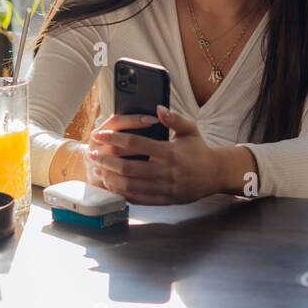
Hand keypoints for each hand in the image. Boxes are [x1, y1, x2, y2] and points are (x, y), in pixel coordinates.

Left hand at [87, 105, 222, 204]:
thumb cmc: (200, 150)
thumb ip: (174, 119)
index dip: (115, 138)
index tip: (100, 135)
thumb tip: (157, 108)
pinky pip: (138, 198)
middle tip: (92, 154)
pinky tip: (113, 185)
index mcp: (170, 152)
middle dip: (106, 160)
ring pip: (130, 185)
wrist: (215, 175)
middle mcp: (166, 171)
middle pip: (128, 167)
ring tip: (98, 170)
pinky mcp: (164, 200)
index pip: (136, 143)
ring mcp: (164, 188)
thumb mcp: (190, 130)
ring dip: (110, 178)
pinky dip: (122, 192)